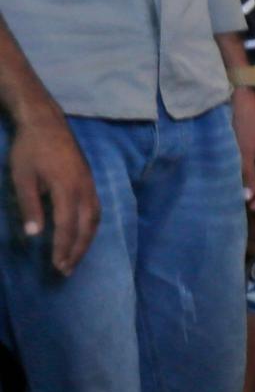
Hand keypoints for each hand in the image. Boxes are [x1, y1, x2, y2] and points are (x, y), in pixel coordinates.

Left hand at [6, 107, 98, 276]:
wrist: (45, 122)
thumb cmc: (29, 149)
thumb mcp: (22, 177)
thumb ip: (29, 206)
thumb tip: (34, 234)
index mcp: (67, 190)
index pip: (67, 227)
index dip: (62, 248)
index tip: (56, 266)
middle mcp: (84, 190)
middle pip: (85, 228)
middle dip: (77, 251)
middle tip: (66, 270)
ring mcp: (90, 185)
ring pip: (94, 220)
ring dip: (86, 242)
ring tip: (75, 257)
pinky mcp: (90, 181)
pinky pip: (95, 210)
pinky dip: (90, 227)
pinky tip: (82, 233)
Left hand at [231, 88, 254, 212]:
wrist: (240, 98)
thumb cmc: (245, 123)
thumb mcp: (244, 151)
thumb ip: (247, 175)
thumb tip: (247, 199)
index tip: (251, 206)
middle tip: (238, 194)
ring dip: (251, 182)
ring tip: (235, 186)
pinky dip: (247, 174)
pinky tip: (235, 176)